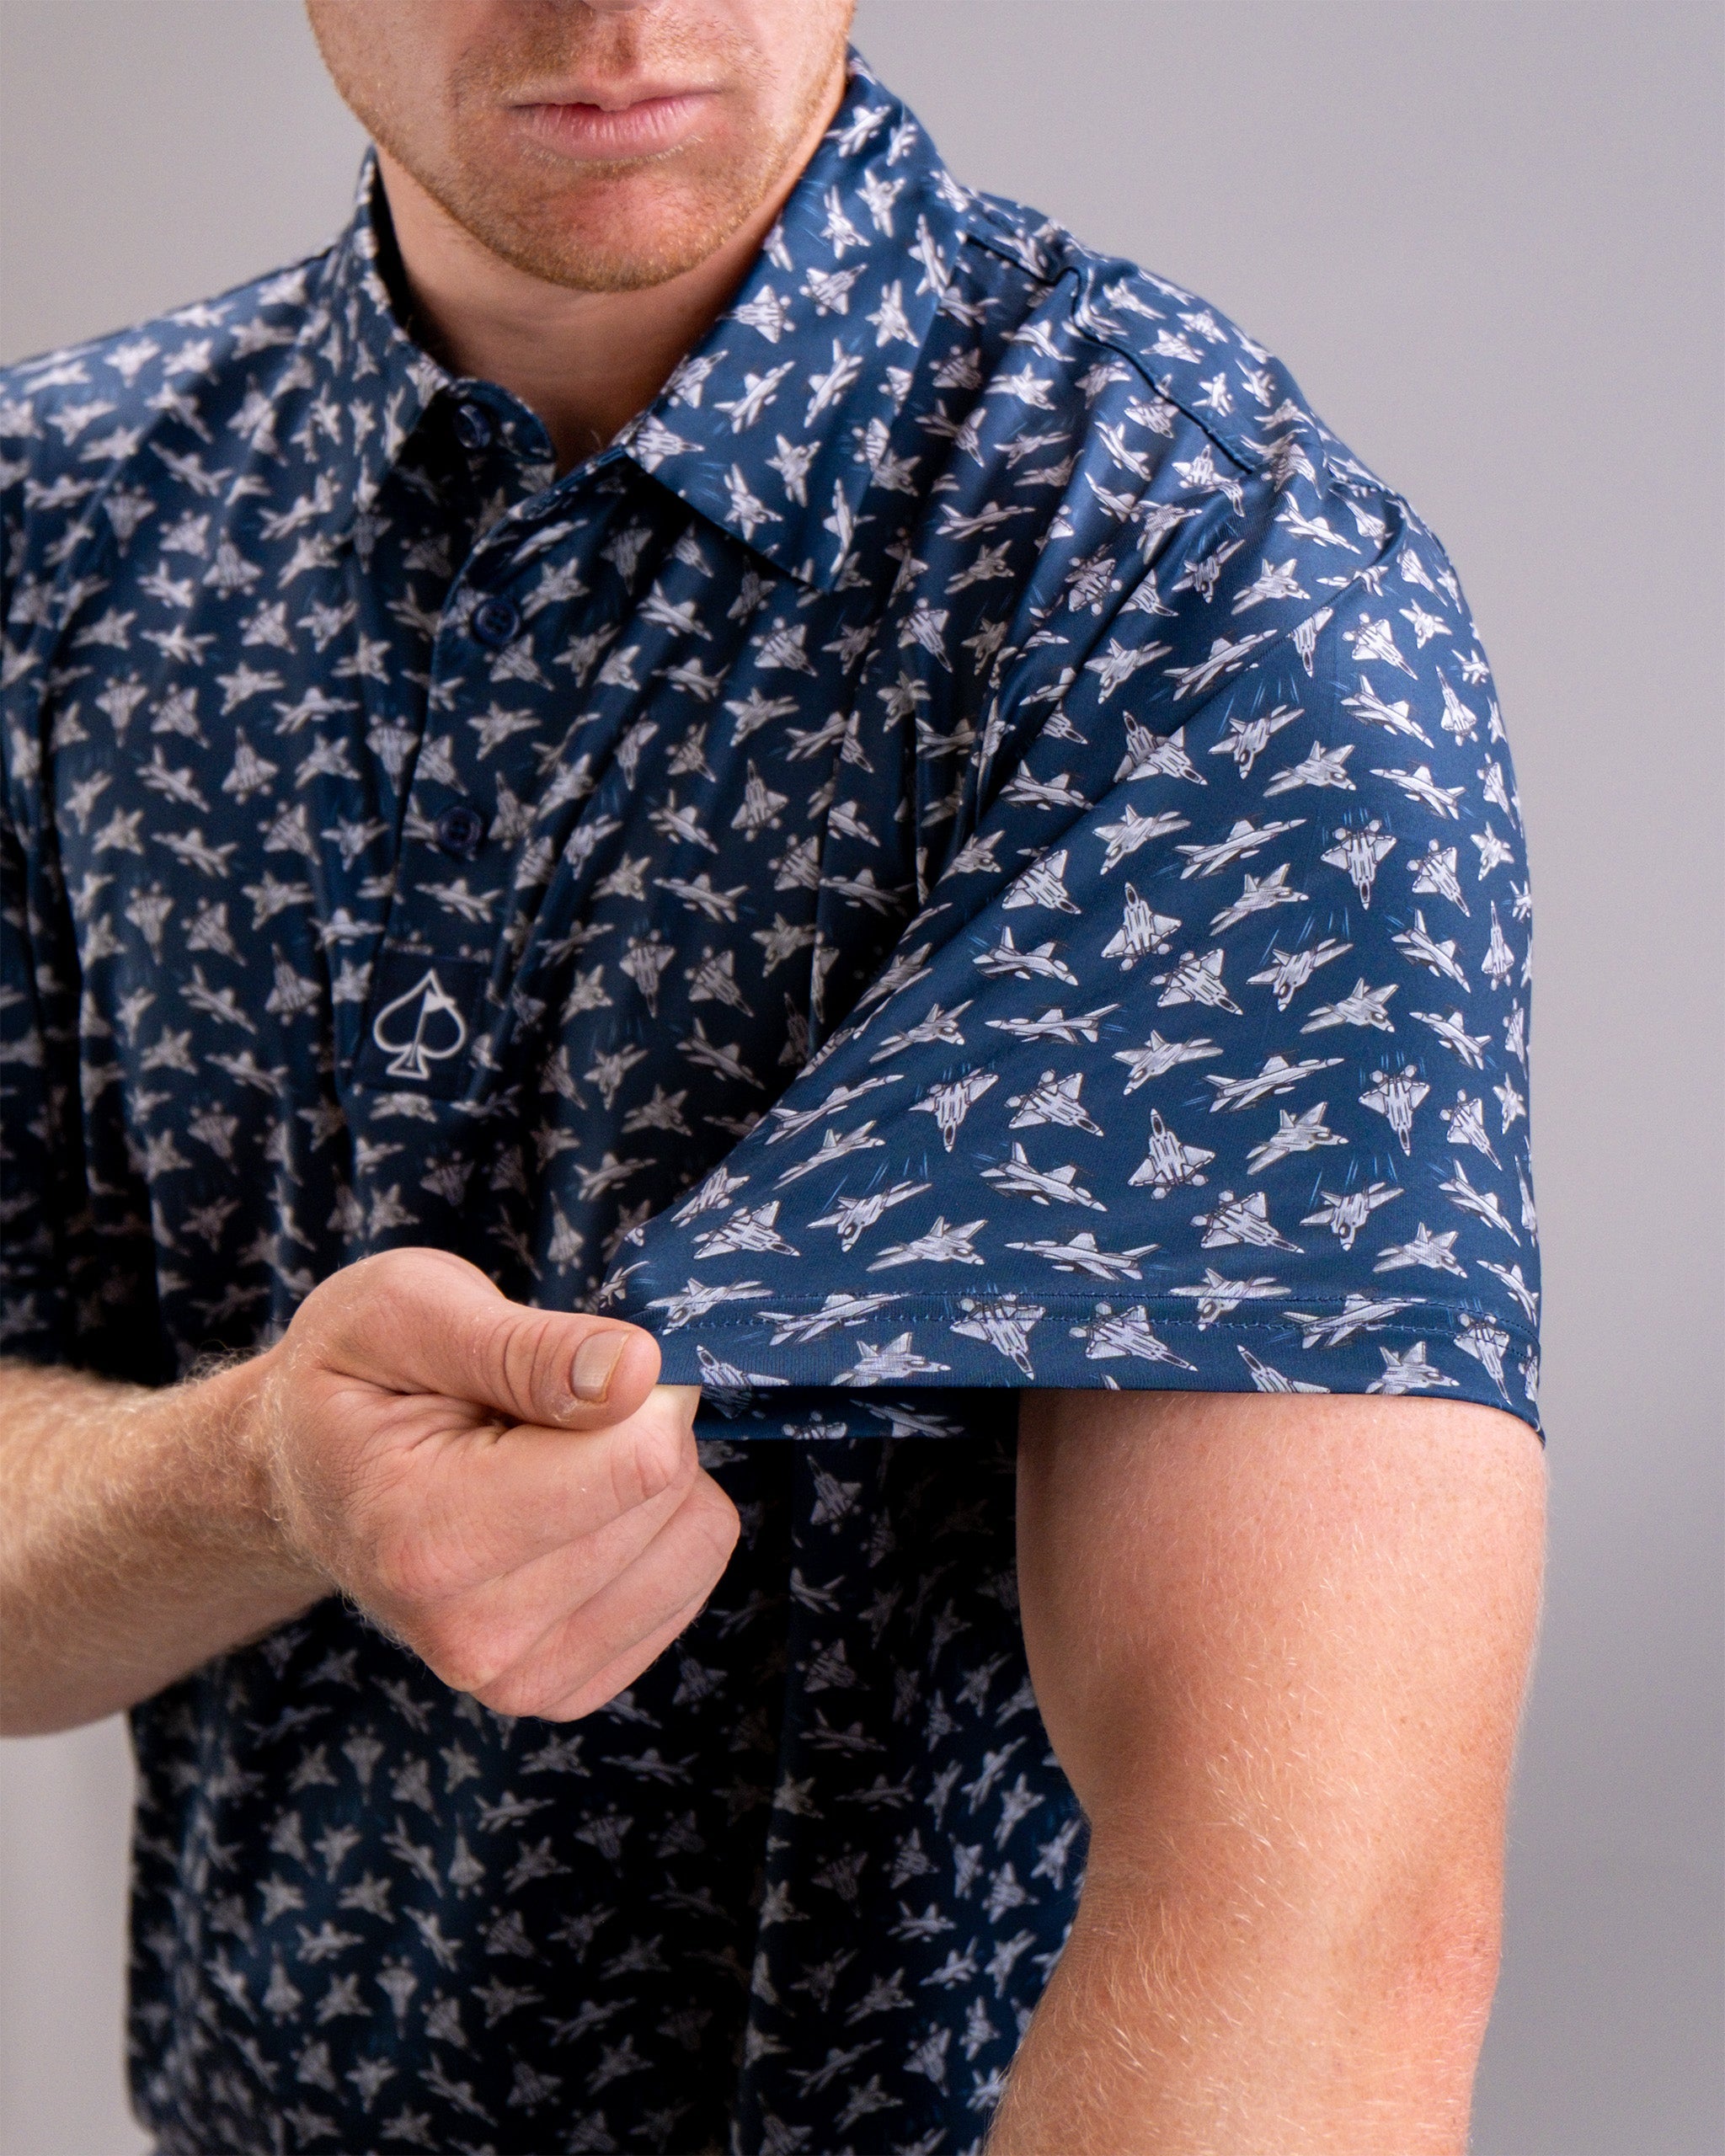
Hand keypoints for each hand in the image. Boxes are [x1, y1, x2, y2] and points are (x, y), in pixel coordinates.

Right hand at [240, 1247, 736, 1719]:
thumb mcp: (406, 1307)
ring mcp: (523, 1678)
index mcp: (425, 1538)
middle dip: (635, 1424)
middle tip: (540, 1410)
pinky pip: (692, 1578)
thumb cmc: (355, 1377)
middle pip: (667, 1495)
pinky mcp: (568, 1688)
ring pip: (695, 1535)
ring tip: (546, 1458)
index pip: (636, 1462)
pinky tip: (569, 1509)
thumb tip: (640, 1372)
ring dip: (649, 1475)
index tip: (574, 1360)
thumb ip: (525, 1344)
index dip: (636, 1381)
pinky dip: (655, 1525)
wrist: (307, 1476)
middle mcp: (475, 1635)